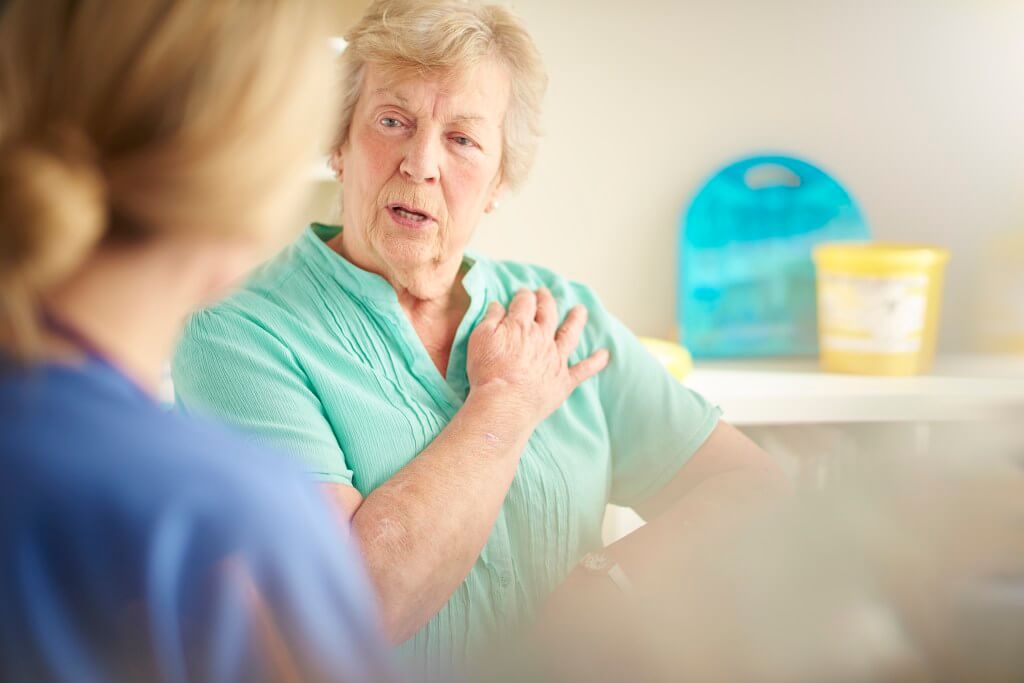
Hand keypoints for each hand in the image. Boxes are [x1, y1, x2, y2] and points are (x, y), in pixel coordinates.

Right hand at [467, 287, 609, 426]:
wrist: (505, 404)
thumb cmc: (488, 372)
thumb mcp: (480, 338)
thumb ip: (490, 318)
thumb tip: (498, 305)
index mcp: (521, 325)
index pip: (525, 302)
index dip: (524, 295)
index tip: (523, 293)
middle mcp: (542, 338)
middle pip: (548, 312)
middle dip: (546, 300)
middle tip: (545, 293)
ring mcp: (555, 359)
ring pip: (569, 334)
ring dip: (576, 320)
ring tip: (580, 310)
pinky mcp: (563, 380)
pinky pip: (584, 369)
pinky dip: (595, 362)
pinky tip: (604, 355)